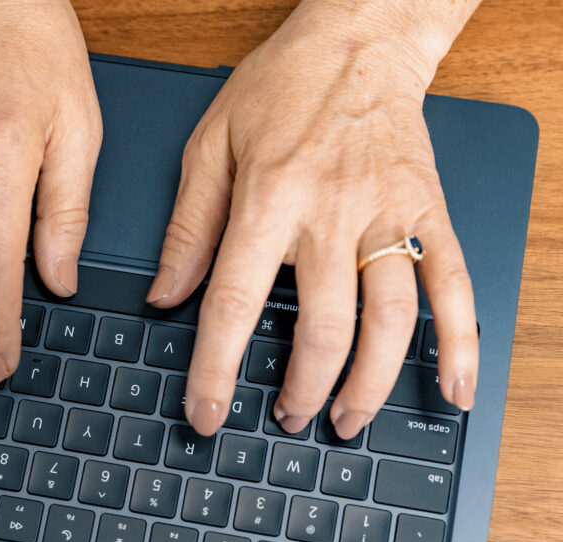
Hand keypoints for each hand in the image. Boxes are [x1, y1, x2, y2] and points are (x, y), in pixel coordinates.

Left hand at [147, 1, 479, 437]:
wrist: (359, 40)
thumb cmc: (281, 87)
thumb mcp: (209, 146)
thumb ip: (188, 227)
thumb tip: (164, 297)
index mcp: (268, 198)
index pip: (234, 304)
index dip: (215, 370)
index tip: (206, 414)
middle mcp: (331, 213)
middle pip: (322, 328)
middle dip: (302, 390)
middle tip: (285, 418)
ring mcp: (388, 216)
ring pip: (390, 322)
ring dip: (368, 384)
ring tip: (345, 421)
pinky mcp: (428, 213)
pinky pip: (453, 287)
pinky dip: (458, 344)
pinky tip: (452, 391)